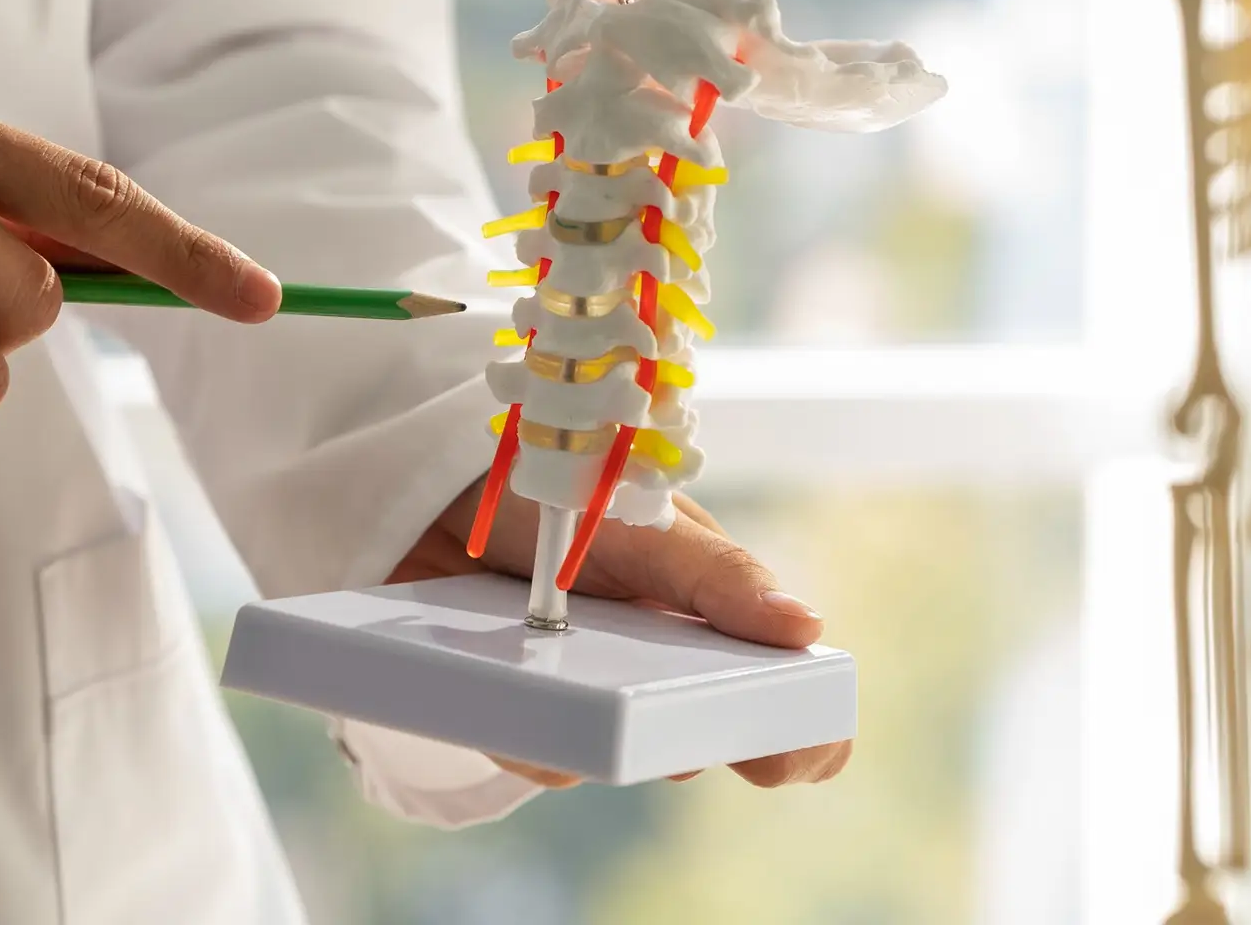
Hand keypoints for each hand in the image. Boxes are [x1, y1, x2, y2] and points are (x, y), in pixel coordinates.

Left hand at [392, 482, 853, 790]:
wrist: (444, 490)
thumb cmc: (562, 490)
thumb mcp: (646, 523)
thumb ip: (718, 576)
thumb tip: (807, 627)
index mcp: (711, 612)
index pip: (785, 689)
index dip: (801, 736)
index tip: (776, 759)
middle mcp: (661, 662)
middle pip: (698, 741)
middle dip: (683, 748)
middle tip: (668, 739)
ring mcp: (594, 689)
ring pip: (613, 757)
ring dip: (592, 743)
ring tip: (562, 678)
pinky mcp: (529, 709)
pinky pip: (542, 755)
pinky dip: (531, 738)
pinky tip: (513, 695)